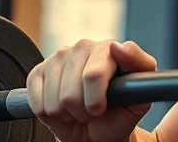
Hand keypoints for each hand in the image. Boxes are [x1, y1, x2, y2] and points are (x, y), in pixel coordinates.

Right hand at [27, 40, 156, 141]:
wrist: (97, 130)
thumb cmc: (119, 114)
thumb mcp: (139, 98)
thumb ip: (140, 68)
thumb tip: (119, 46)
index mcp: (110, 49)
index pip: (94, 74)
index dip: (96, 98)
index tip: (101, 108)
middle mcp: (84, 47)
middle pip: (71, 93)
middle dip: (83, 110)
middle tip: (93, 111)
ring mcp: (60, 57)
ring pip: (55, 100)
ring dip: (68, 113)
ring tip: (79, 110)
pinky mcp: (38, 71)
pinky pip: (37, 101)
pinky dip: (49, 113)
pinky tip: (62, 108)